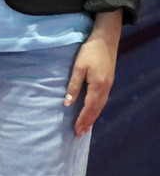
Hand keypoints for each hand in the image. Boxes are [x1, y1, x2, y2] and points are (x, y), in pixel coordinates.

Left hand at [67, 9, 122, 137]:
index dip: (82, 119)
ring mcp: (108, 87)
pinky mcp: (108, 83)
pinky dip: (96, 110)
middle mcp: (105, 89)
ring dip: (92, 118)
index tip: (76, 130)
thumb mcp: (78, 67)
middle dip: (87, 123)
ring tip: (85, 128)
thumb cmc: (89, 52)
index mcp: (98, 86)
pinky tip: (92, 113)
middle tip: (79, 134)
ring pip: (100, 107)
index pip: (88, 108)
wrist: (106, 41)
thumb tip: (68, 103)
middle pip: (96, 110)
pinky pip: (102, 101)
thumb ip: (74, 85)